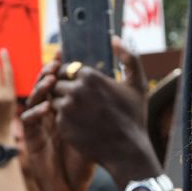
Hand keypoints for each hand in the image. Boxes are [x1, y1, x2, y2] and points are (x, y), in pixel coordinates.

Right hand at [22, 65, 94, 190]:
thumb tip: (111, 85)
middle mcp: (48, 115)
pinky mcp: (31, 141)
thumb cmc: (88, 159)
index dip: (58, 69)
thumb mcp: (98, 129)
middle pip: (42, 87)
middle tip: (56, 63)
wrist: (73, 187)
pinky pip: (28, 123)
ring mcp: (38, 127)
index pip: (57, 83)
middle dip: (47, 73)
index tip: (64, 55)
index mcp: (63, 110)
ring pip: (33, 101)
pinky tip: (46, 107)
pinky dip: (35, 113)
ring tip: (51, 81)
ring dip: (40, 89)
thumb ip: (100, 107)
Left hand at [50, 37, 158, 179]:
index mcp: (90, 76)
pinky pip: (55, 116)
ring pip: (53, 99)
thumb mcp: (138, 84)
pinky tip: (78, 124)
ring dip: (61, 103)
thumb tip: (114, 39)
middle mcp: (75, 90)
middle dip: (64, 89)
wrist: (127, 151)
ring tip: (78, 113)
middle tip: (78, 101)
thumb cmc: (133, 117)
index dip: (72, 77)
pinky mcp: (62, 126)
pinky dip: (63, 119)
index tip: (81, 87)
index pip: (67, 68)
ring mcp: (66, 108)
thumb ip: (129, 57)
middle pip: (57, 82)